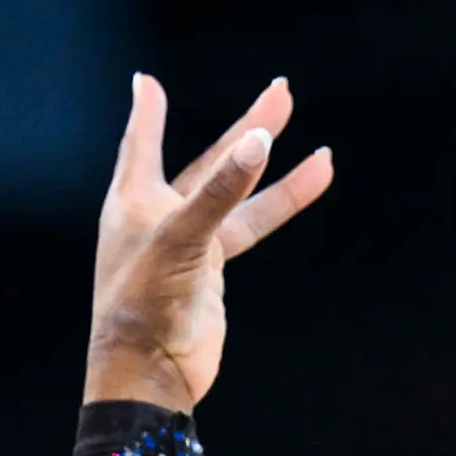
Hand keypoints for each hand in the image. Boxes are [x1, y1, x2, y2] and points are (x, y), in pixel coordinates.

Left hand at [85, 74, 334, 411]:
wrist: (152, 372)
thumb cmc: (145, 304)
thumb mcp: (181, 238)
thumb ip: (221, 190)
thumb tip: (259, 140)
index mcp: (134, 200)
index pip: (142, 143)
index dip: (148, 113)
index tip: (147, 83)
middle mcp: (160, 216)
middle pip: (208, 160)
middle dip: (244, 128)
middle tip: (282, 92)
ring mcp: (190, 243)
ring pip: (237, 194)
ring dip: (274, 169)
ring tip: (321, 148)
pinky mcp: (212, 270)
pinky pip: (251, 225)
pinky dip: (281, 203)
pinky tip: (313, 178)